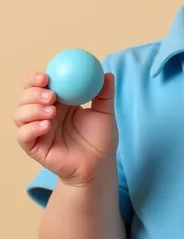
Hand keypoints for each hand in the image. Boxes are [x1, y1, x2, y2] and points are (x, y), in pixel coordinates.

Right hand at [15, 70, 117, 186]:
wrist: (99, 164)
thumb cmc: (100, 138)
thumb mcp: (105, 113)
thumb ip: (105, 94)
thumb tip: (107, 74)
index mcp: (58, 102)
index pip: (39, 85)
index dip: (36, 78)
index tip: (46, 76)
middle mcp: (44, 114)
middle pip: (25, 97)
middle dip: (32, 92)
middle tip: (50, 95)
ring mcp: (38, 131)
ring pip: (20, 115)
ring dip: (32, 109)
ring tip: (52, 111)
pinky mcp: (35, 148)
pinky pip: (23, 136)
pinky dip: (31, 128)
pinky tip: (47, 126)